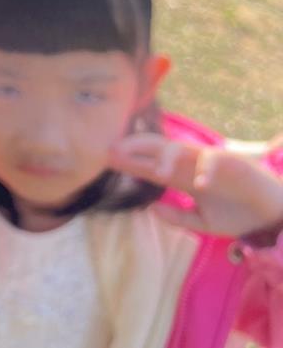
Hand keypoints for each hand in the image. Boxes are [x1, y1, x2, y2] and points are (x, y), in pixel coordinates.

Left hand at [110, 134, 282, 239]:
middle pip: (157, 149)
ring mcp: (209, 162)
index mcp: (182, 178)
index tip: (105, 160)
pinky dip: (207, 170)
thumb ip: (178, 218)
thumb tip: (152, 209)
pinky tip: (201, 183)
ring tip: (156, 171)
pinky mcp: (232, 163)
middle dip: (135, 148)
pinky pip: (215, 161)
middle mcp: (190, 166)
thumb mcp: (204, 223)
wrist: (273, 217)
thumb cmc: (238, 215)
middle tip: (113, 150)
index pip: (149, 167)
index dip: (129, 163)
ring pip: (181, 148)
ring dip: (166, 156)